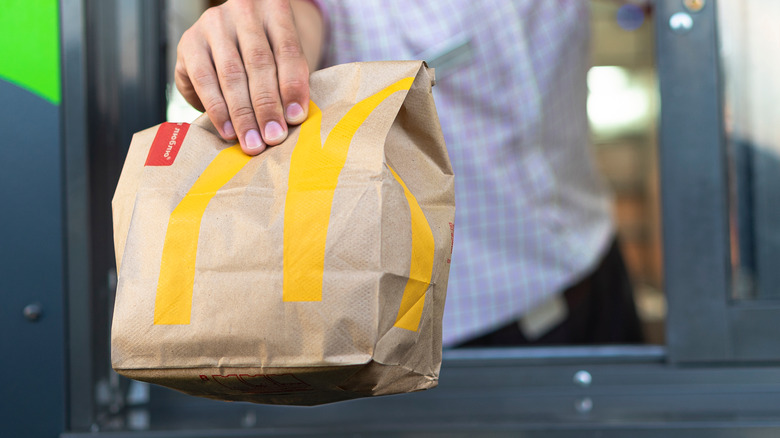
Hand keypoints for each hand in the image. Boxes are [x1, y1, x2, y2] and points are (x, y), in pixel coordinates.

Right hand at [175, 0, 322, 154]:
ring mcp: (214, 24)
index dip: (292, 86)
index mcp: (275, 9)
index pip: (287, 50)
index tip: (295, 118)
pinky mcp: (190, 42)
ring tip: (252, 142)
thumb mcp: (283, 58)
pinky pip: (204, 80)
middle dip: (267, 106)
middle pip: (258, 63)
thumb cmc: (267, 53)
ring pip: (231, 74)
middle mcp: (243, 10)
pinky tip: (228, 131)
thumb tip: (292, 119)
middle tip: (273, 138)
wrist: (232, 36)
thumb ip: (290, 81)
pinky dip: (217, 110)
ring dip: (242, 114)